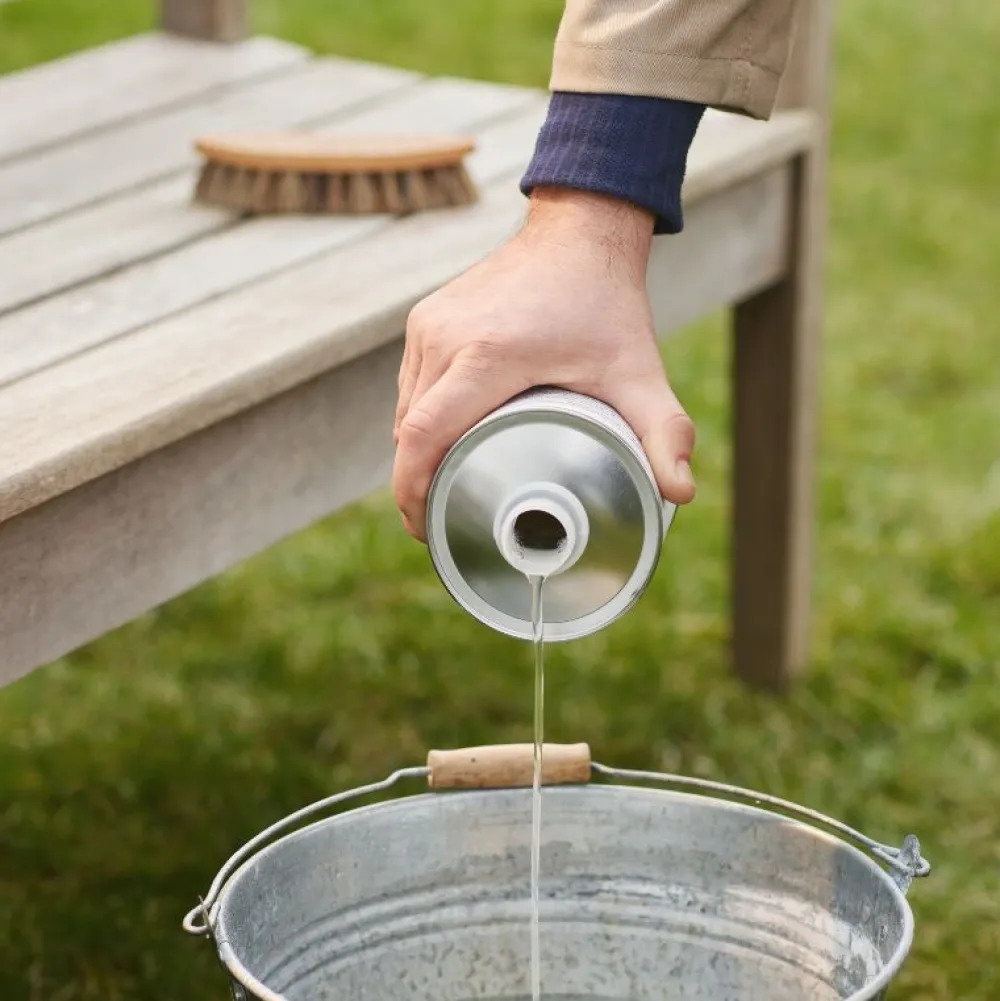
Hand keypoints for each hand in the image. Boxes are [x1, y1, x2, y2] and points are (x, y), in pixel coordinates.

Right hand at [392, 186, 695, 540]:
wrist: (580, 230)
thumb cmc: (606, 304)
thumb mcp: (640, 372)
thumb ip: (665, 432)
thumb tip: (682, 492)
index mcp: (487, 354)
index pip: (423, 435)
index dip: (413, 490)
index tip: (427, 529)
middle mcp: (446, 336)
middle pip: (408, 431)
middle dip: (414, 484)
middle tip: (439, 524)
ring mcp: (430, 324)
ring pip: (404, 408)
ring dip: (415, 453)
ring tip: (440, 489)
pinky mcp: (426, 318)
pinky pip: (410, 383)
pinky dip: (419, 420)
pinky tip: (440, 443)